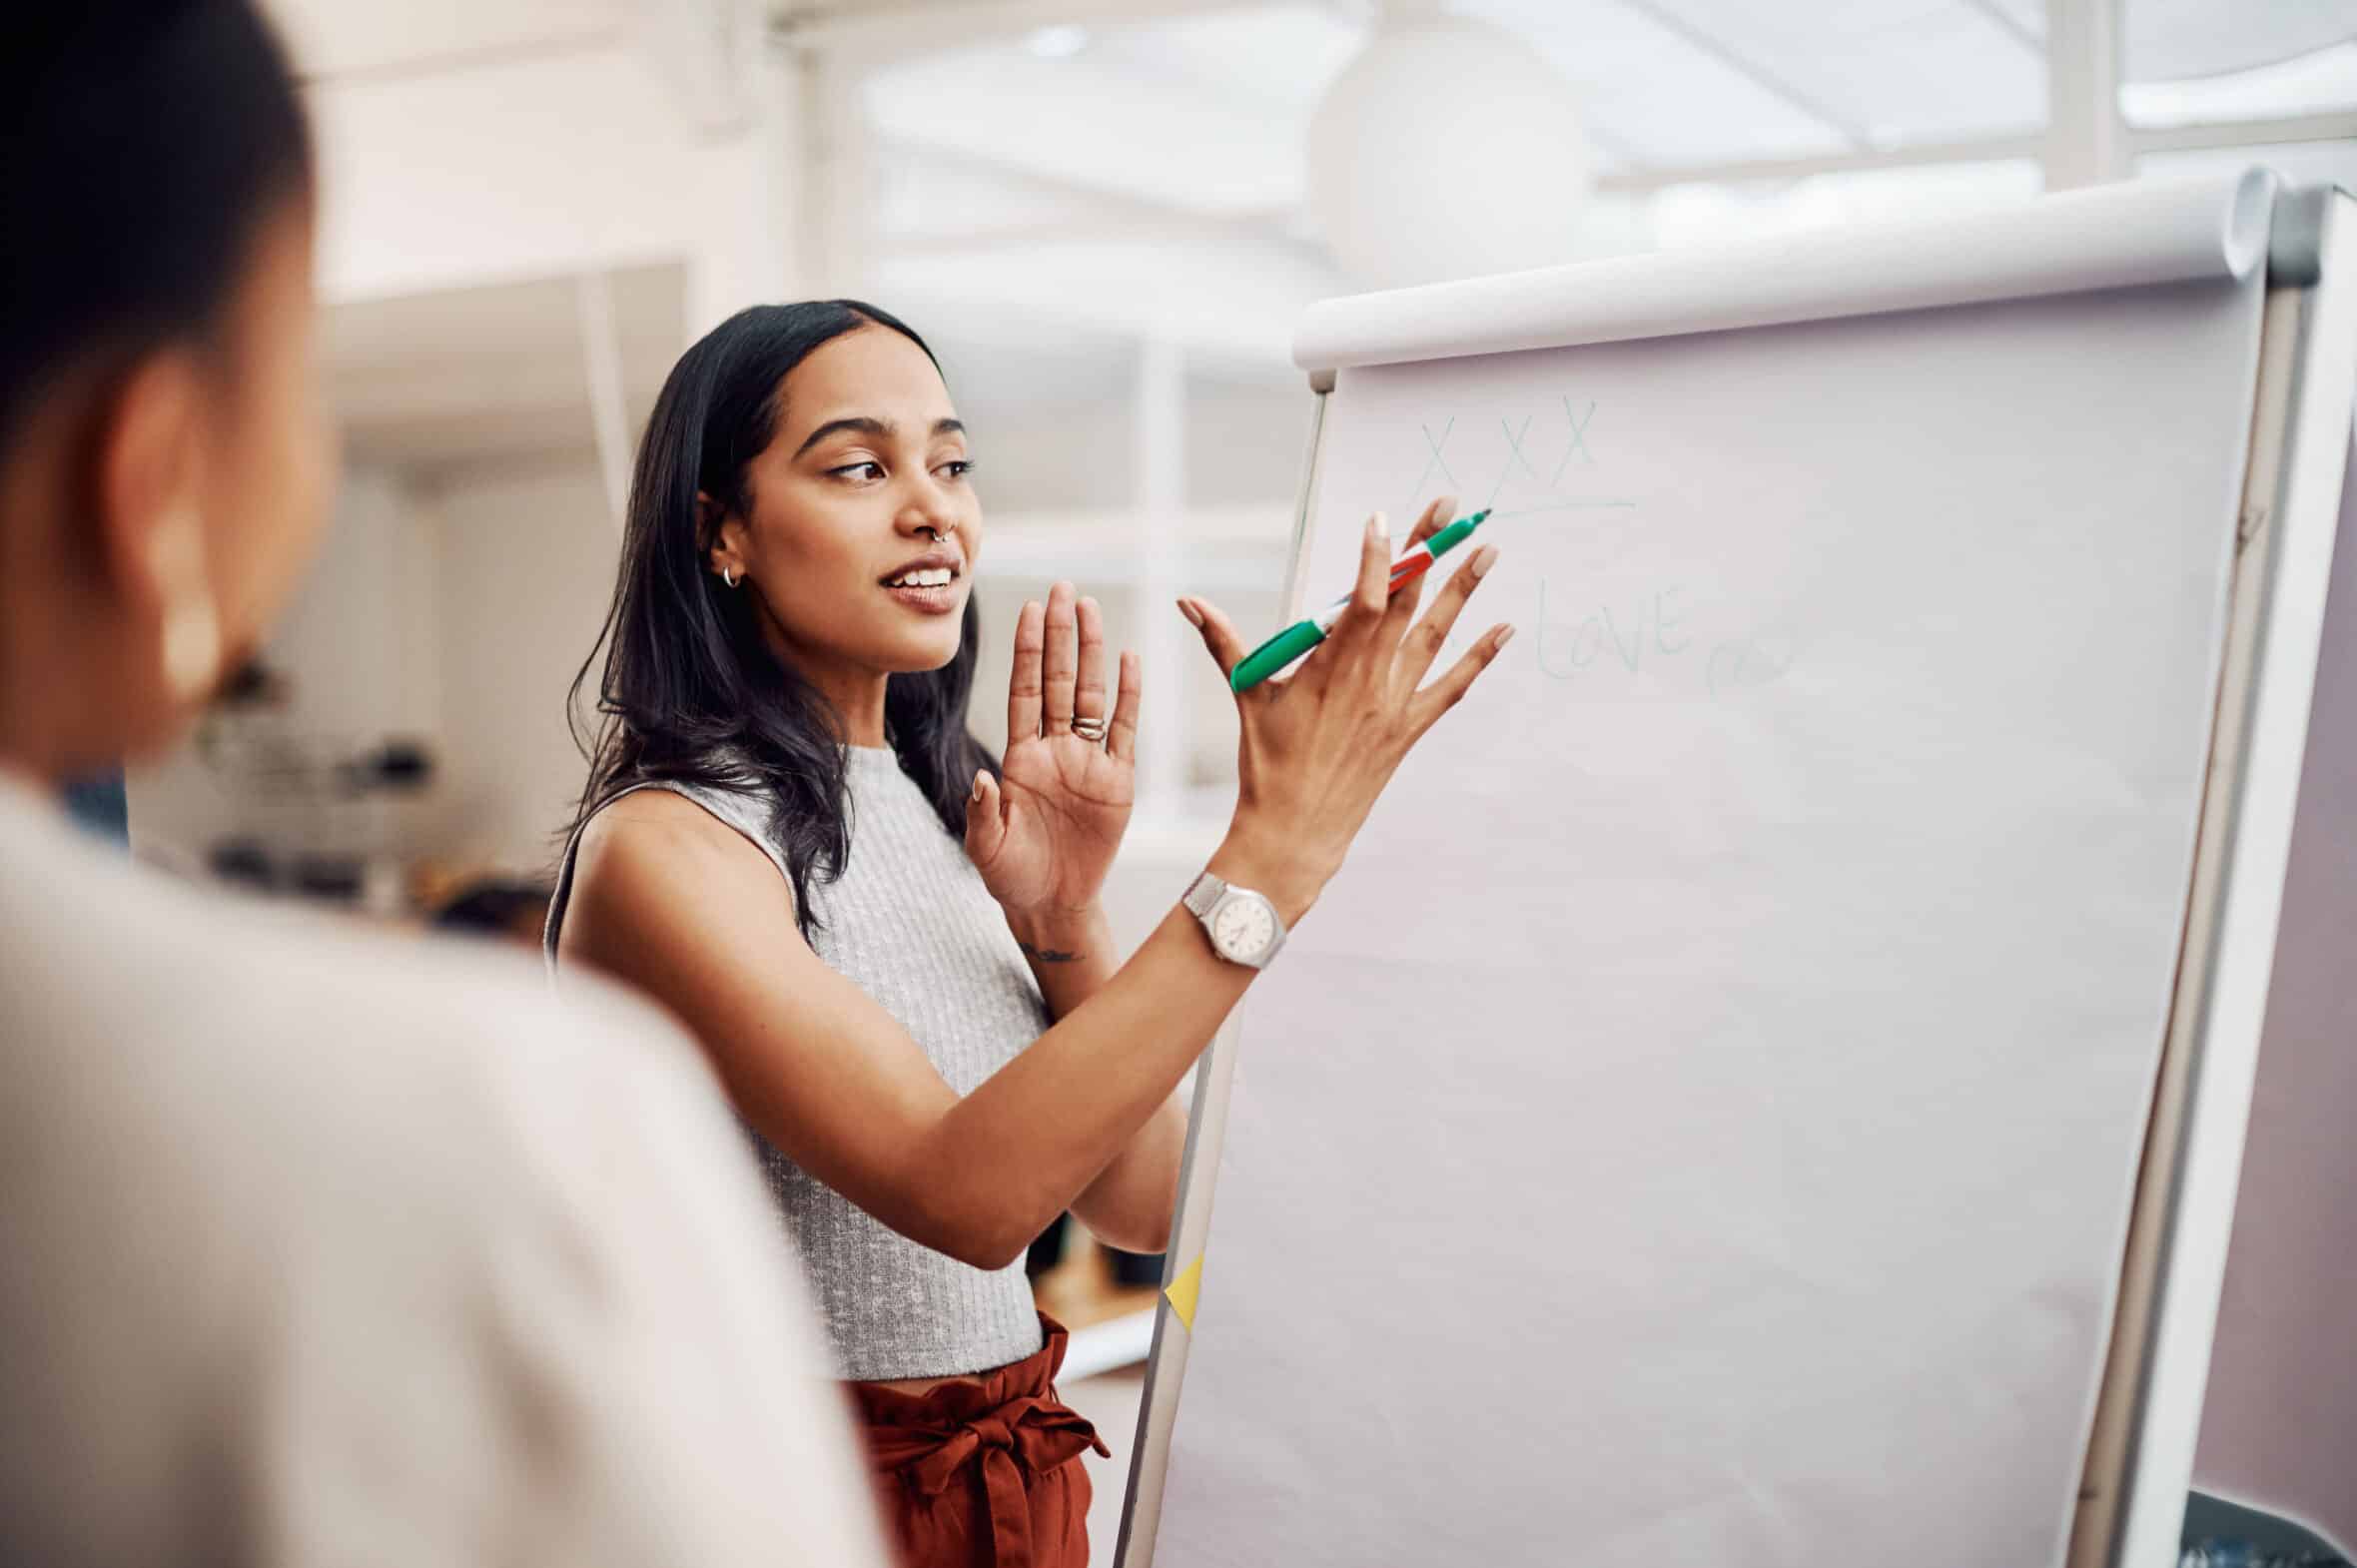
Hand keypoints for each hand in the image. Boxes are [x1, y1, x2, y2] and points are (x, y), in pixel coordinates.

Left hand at [965, 581, 1141, 917]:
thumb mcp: (986, 847)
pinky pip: (1124, 730)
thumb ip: (982, 813)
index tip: (1029, 610)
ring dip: (1091, 652)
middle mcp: (1054, 749)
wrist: (1052, 903)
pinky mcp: (1117, 782)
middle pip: (1060, 680)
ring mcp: (1087, 762)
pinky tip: (1129, 658)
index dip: (1028, 651)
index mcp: (1019, 758)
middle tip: (1062, 588)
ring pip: (1092, 695)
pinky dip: (1129, 695)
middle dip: (1060, 635)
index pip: (1025, 692)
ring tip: (1090, 608)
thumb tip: (982, 779)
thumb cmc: (1012, 875)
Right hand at [1180, 494, 1509, 920]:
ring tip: (1488, 550)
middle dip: (1428, 551)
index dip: (1377, 558)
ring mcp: (1394, 704)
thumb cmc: (1267, 764)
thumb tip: (1188, 602)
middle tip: (1451, 509)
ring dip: (1463, 591)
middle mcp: (1369, 680)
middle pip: (1405, 602)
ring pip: (1435, 635)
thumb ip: (1224, 642)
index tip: (1383, 520)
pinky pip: (1452, 687)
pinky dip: (1480, 658)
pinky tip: (1506, 629)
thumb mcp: (1247, 695)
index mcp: (1329, 667)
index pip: (1362, 601)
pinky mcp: (1409, 728)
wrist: (1296, 831)